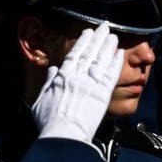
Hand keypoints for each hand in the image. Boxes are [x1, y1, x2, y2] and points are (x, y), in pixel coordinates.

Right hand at [32, 24, 123, 145]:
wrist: (64, 134)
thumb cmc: (50, 121)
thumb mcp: (42, 100)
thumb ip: (48, 83)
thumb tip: (52, 70)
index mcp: (62, 77)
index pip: (73, 55)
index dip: (82, 42)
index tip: (87, 33)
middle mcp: (77, 76)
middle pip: (90, 53)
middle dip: (97, 38)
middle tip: (104, 27)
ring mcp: (91, 83)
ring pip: (101, 59)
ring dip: (108, 46)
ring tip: (113, 35)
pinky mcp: (103, 92)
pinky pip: (111, 73)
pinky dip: (115, 62)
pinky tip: (120, 53)